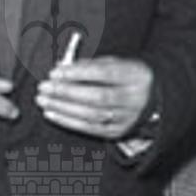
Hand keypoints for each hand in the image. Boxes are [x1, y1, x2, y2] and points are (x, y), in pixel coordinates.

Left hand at [34, 55, 153, 139]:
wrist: (151, 100)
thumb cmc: (126, 77)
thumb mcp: (116, 63)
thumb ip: (91, 65)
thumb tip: (62, 68)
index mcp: (136, 76)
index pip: (105, 73)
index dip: (78, 73)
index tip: (55, 72)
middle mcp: (134, 99)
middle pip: (98, 97)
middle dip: (66, 92)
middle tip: (44, 87)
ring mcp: (127, 118)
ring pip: (92, 115)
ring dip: (63, 108)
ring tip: (43, 100)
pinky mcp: (118, 132)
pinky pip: (90, 129)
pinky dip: (68, 122)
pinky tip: (52, 113)